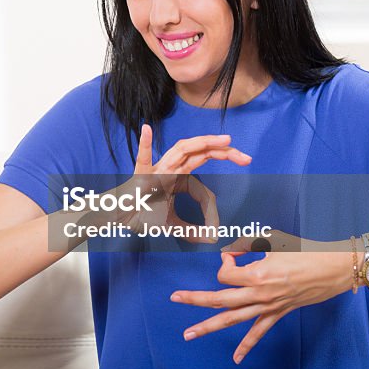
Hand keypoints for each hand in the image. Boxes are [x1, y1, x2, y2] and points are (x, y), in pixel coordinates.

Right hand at [122, 124, 251, 243]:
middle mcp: (169, 168)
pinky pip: (141, 158)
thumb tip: (209, 239)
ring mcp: (156, 170)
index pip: (203, 168)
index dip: (219, 178)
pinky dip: (144, 144)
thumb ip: (190, 230)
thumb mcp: (172, 224)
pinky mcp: (140, 176)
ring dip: (202, 142)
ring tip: (224, 140)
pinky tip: (147, 129)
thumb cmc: (142, 215)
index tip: (234, 185)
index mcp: (177, 175)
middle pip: (199, 152)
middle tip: (246, 156)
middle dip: (223, 151)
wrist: (122, 218)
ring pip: (181, 150)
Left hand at [169, 232, 354, 363]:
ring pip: (233, 318)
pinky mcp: (278, 313)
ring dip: (208, 327)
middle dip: (195, 299)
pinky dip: (246, 345)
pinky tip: (236, 358)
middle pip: (219, 299)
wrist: (334, 268)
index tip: (232, 256)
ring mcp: (269, 306)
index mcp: (258, 274)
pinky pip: (259, 332)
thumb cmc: (305, 251)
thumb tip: (230, 254)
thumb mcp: (273, 243)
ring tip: (188, 334)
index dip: (224, 264)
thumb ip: (248, 248)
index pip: (225, 274)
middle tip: (174, 298)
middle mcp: (260, 293)